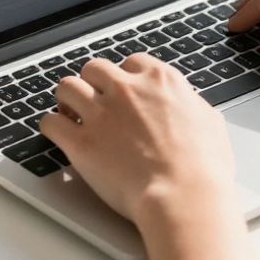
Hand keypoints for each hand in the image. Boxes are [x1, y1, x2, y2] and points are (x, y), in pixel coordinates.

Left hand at [41, 55, 255, 259]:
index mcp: (159, 80)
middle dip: (93, 84)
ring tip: (70, 114)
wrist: (184, 196)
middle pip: (94, 69)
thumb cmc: (203, 168)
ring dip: (67, 100)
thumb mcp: (209, 122)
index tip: (123, 91)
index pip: (131, 63)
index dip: (125, 78)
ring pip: (66, 88)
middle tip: (94, 101)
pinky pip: (50, 122)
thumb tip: (187, 104)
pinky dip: (52, 127)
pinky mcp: (81, 142)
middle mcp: (126, 90)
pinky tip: (59, 135)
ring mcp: (100, 114)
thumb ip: (191, 105)